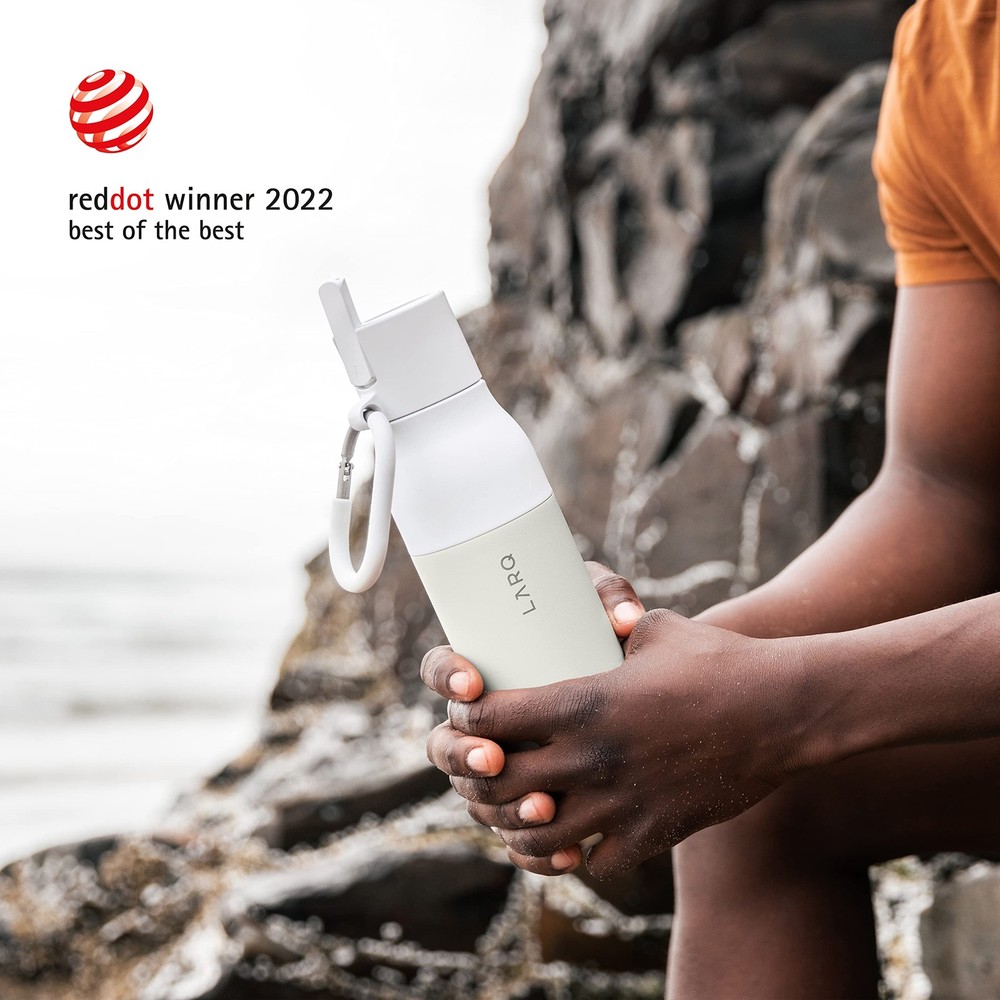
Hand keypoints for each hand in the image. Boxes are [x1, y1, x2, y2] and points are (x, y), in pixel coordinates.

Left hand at [423, 566, 811, 878]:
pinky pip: (594, 863)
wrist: (783, 711)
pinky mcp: (652, 833)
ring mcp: (621, 803)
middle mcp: (592, 758)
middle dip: (478, 779)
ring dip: (518, 825)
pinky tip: (577, 837)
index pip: (489, 718)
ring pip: (538, 837)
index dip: (465, 719)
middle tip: (482, 767)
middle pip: (499, 785)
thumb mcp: (655, 631)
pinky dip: (576, 855)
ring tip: (519, 810)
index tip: (467, 714)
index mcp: (583, 703)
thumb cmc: (718, 660)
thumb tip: (598, 617)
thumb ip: (612, 628)